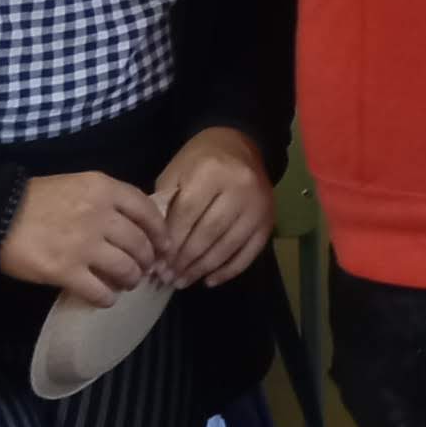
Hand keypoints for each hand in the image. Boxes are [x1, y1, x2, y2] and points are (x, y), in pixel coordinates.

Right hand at [0, 170, 168, 307]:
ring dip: (130, 280)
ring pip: (126, 270)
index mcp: (103, 188)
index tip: (164, 246)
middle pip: (140, 244)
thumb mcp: (76, 184)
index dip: (160, 232)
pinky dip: (107, 298)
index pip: (147, 211)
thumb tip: (134, 226)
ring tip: (124, 283)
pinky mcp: (66, 271)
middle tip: (143, 269)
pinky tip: (103, 297)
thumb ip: (106, 200)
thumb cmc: (34, 199)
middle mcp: (100, 215)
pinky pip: (100, 292)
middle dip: (147, 260)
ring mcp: (84, 245)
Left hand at [153, 124, 275, 287]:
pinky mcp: (268, 221)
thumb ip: (166, 204)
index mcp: (211, 172)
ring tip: (182, 281)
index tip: (156, 261)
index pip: (188, 213)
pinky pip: (249, 252)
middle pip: (209, 232)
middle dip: (185, 259)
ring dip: (203, 268)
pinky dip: (229, 270)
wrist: (240, 145)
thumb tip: (158, 248)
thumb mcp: (176, 172)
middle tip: (167, 277)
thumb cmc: (200, 160)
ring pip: (228, 246)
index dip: (171, 240)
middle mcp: (240, 188)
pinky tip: (209, 281)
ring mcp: (257, 206)